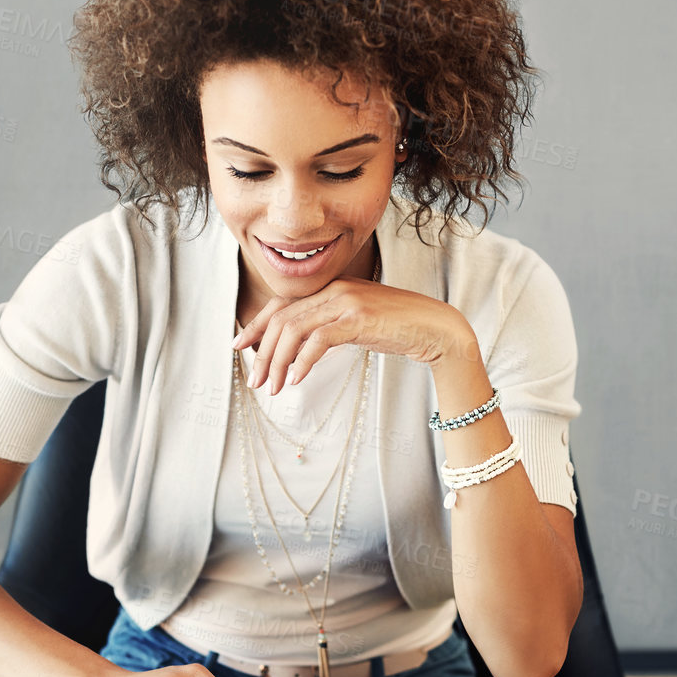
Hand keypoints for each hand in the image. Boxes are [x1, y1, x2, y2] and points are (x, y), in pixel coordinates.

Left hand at [232, 278, 472, 395]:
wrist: (435, 328)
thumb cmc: (396, 329)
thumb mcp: (355, 324)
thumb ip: (327, 327)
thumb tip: (296, 350)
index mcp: (329, 288)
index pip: (281, 304)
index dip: (256, 325)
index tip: (240, 347)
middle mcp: (334, 290)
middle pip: (282, 319)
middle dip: (263, 353)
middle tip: (255, 382)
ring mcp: (346, 302)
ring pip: (294, 330)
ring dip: (277, 362)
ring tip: (273, 388)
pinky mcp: (358, 319)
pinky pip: (318, 340)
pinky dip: (303, 361)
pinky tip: (297, 380)